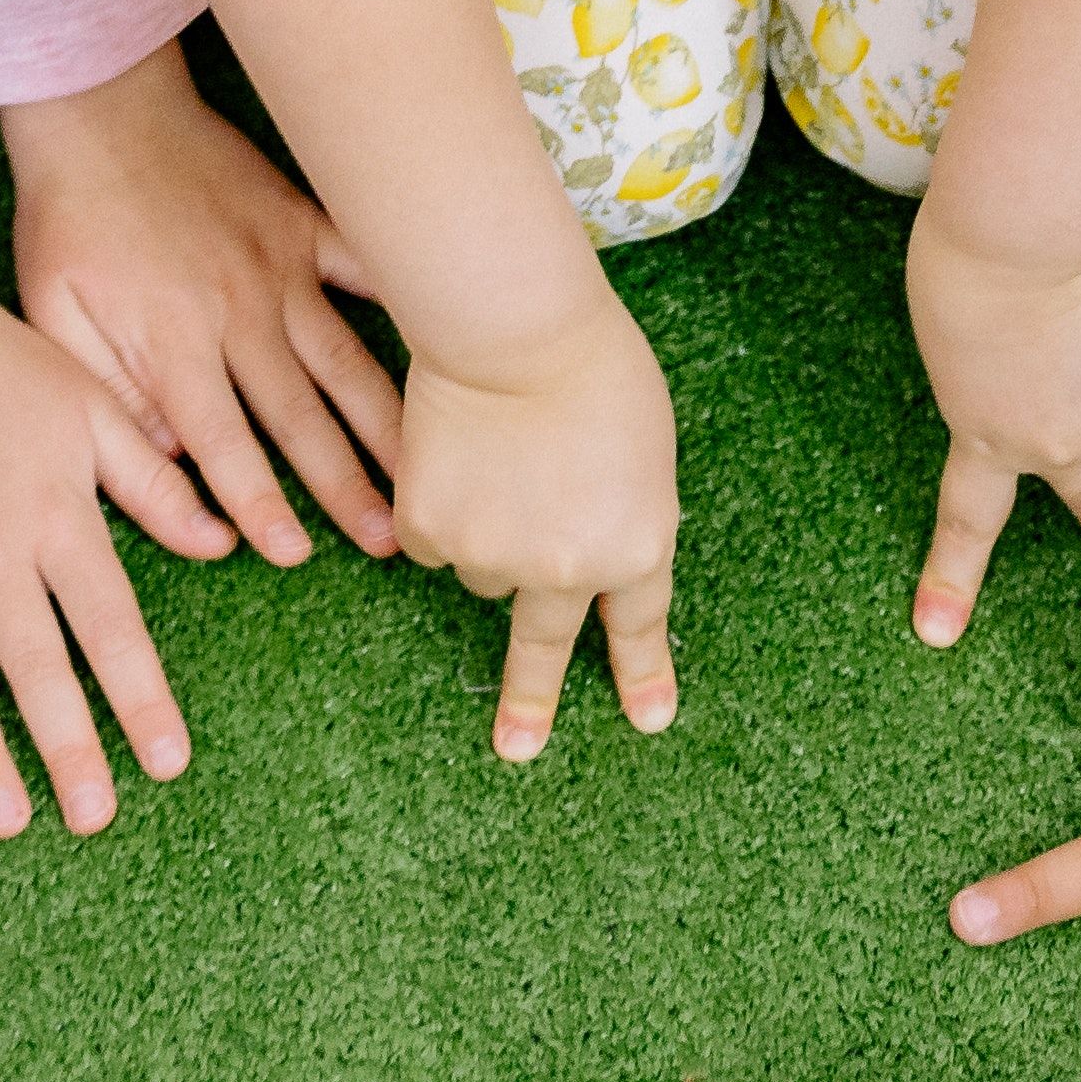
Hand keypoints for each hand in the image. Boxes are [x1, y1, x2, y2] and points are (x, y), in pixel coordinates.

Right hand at [0, 245, 207, 839]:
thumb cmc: (4, 365)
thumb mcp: (97, 412)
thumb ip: (158, 487)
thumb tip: (224, 546)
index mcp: (61, 522)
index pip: (112, 629)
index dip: (140, 699)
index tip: (166, 762)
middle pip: (36, 672)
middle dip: (68, 750)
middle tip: (92, 819)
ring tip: (6, 819)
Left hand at [3, 43, 407, 576]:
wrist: (97, 107)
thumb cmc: (68, 219)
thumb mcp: (52, 313)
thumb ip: (109, 394)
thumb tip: (171, 460)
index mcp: (171, 342)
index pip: (221, 443)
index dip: (258, 503)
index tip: (293, 553)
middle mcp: (239, 312)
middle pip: (300, 416)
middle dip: (345, 486)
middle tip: (389, 542)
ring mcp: (280, 267)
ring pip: (345, 360)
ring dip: (387, 424)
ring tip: (426, 473)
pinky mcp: (302, 225)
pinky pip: (365, 266)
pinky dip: (408, 300)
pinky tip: (456, 341)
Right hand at [394, 305, 678, 761]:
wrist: (514, 331)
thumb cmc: (595, 368)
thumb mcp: (643, 451)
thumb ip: (620, 513)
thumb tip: (582, 551)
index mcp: (636, 548)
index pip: (639, 626)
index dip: (643, 675)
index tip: (649, 722)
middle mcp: (565, 571)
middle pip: (543, 645)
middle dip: (531, 702)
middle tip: (518, 750)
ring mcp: (493, 558)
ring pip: (483, 568)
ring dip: (487, 530)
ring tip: (500, 456)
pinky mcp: (431, 532)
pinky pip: (433, 539)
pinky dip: (440, 505)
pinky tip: (457, 453)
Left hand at [905, 208, 1080, 646]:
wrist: (1034, 222)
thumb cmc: (970, 260)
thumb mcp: (955, 334)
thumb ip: (1005, 375)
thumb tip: (1072, 373)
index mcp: (989, 434)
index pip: (970, 518)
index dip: (954, 575)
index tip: (938, 633)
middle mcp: (1064, 438)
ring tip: (1076, 279)